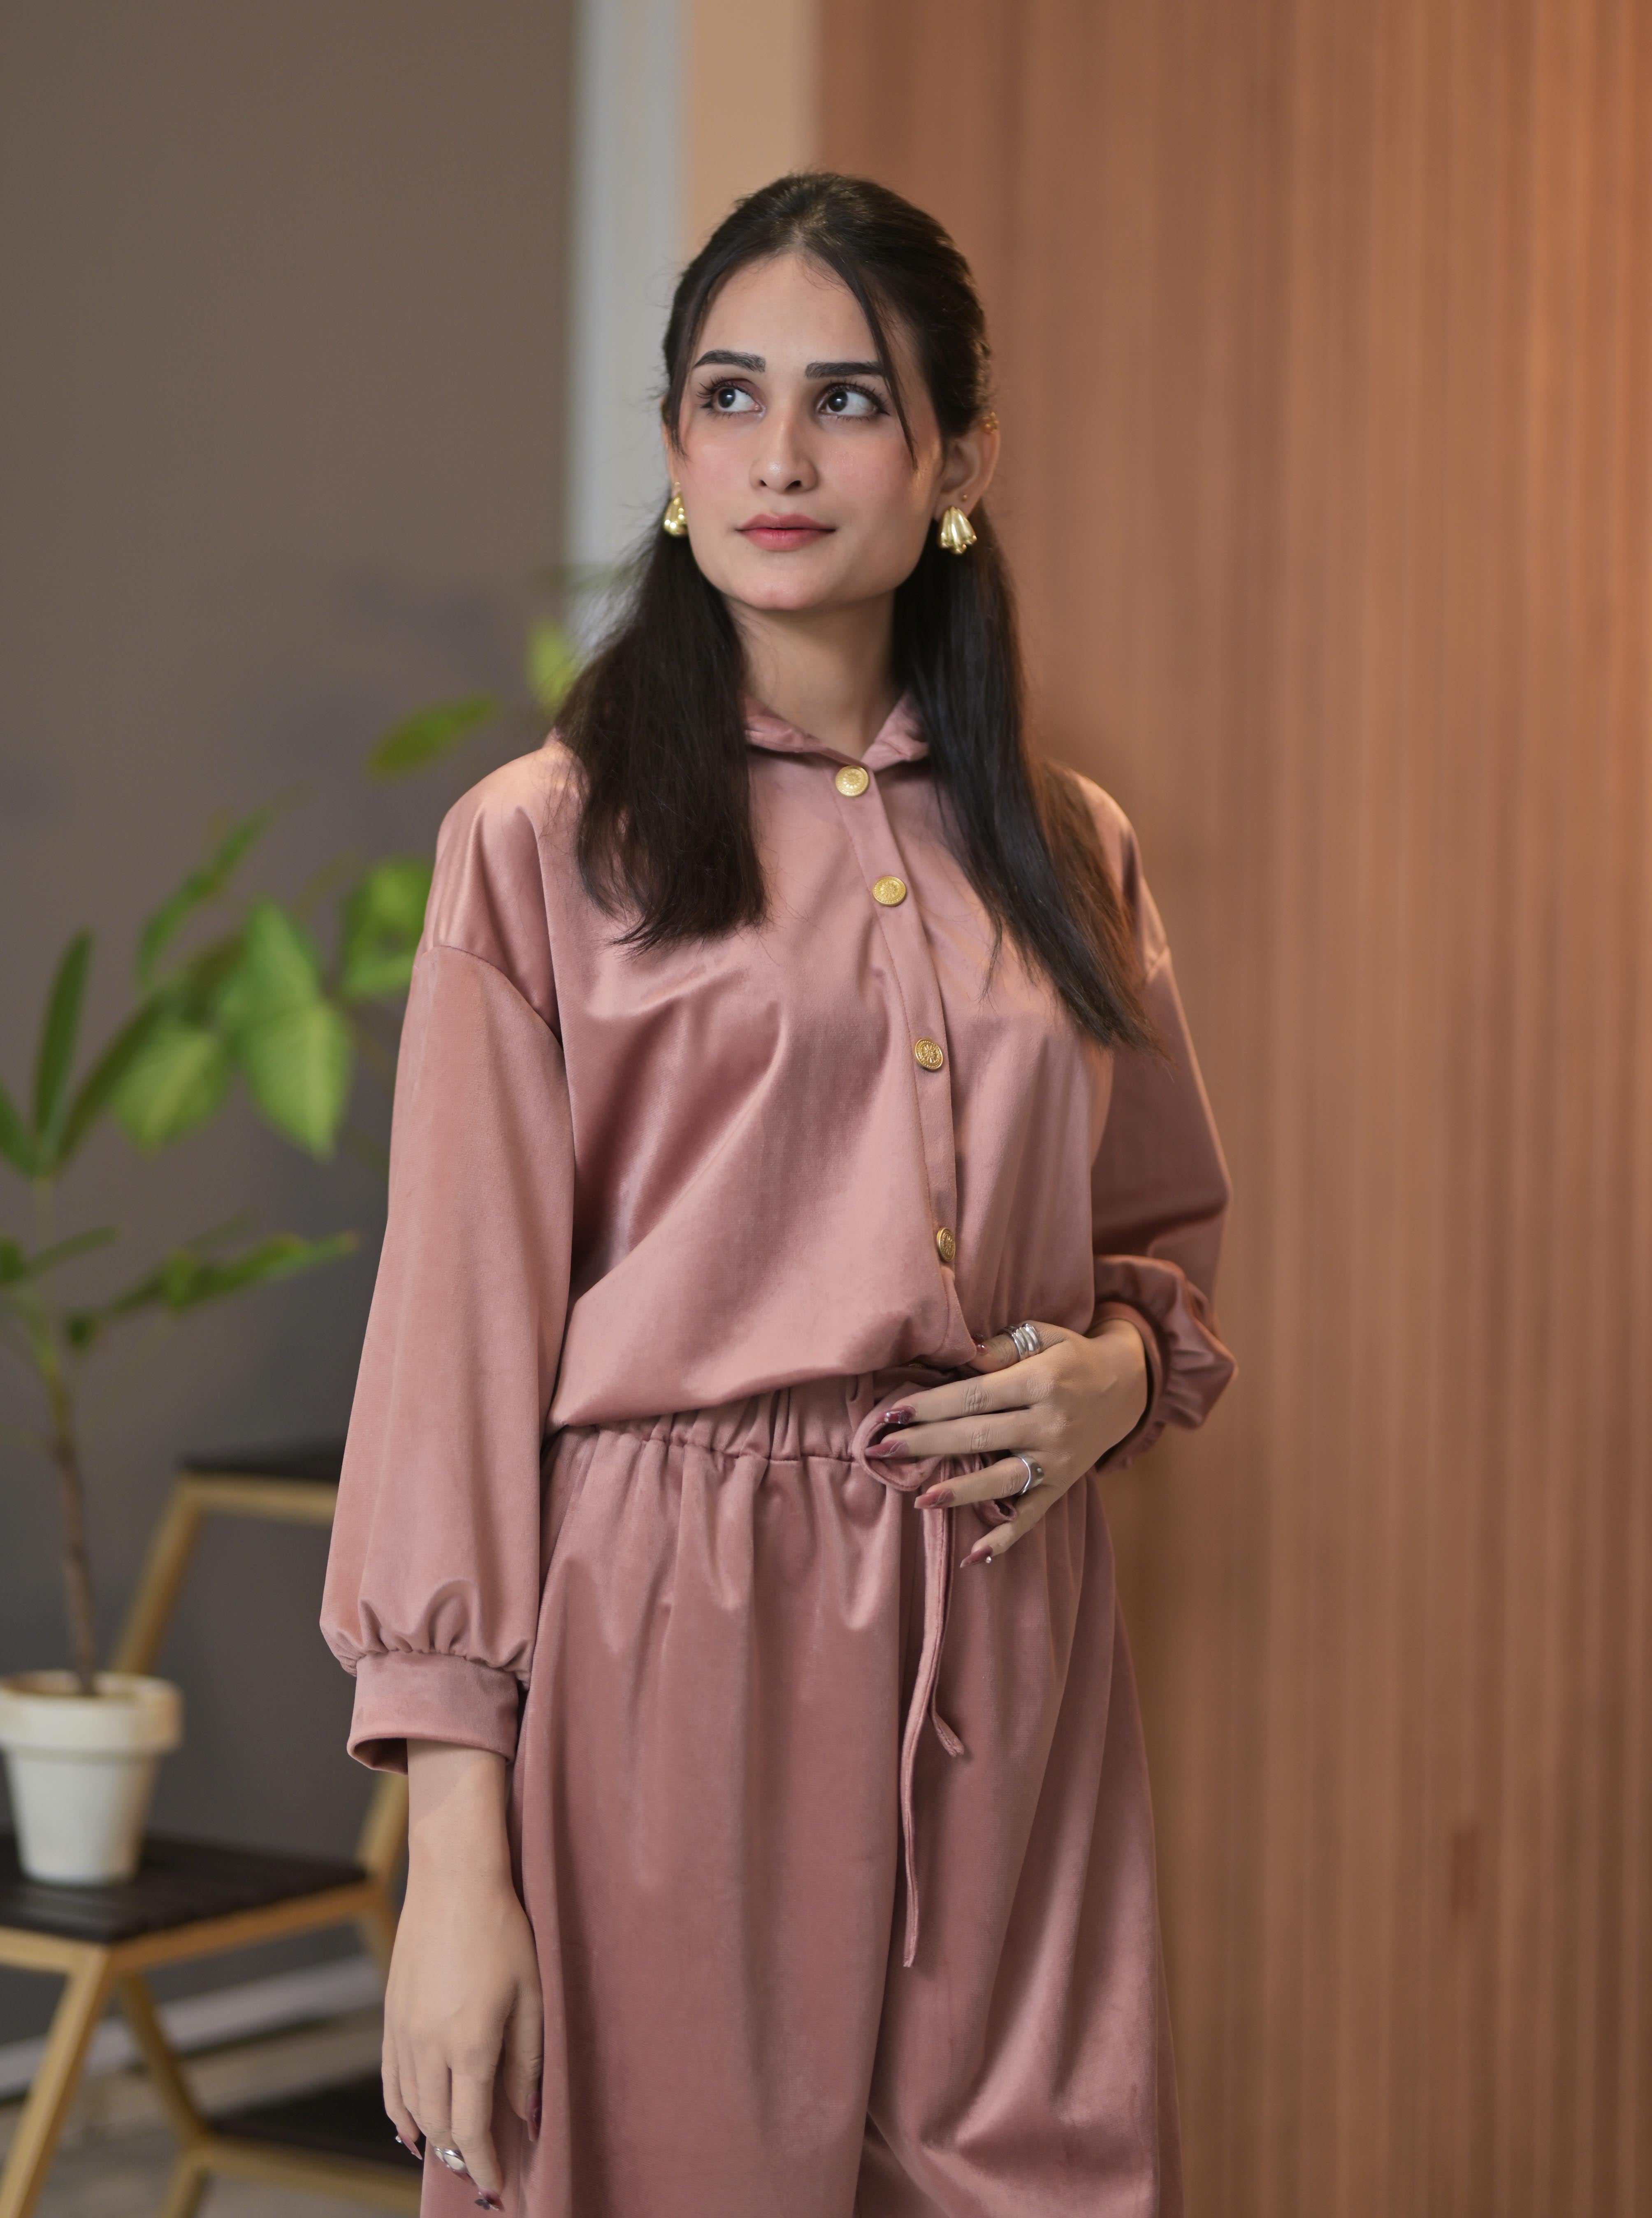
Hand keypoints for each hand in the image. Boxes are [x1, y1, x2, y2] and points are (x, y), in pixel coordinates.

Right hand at [383, 1742, 542, 2204]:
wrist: (453, 1880)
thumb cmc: (502, 1930)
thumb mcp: (531, 1994)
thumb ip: (527, 2060)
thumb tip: (524, 2115)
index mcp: (470, 2045)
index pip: (473, 2129)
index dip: (486, 2165)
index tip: (499, 2187)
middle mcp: (430, 2047)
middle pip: (440, 2125)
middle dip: (462, 2156)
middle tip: (483, 2170)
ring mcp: (404, 2033)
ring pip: (412, 2108)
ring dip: (433, 2137)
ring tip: (454, 2154)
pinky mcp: (391, 2017)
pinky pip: (391, 2081)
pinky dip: (400, 2112)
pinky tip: (411, 2128)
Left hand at [867, 1319, 1149, 1563]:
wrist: (1126, 1387)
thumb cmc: (1071, 1356)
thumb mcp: (1044, 1336)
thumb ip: (1004, 1348)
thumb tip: (965, 1355)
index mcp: (1041, 1381)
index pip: (975, 1396)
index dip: (933, 1406)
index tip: (893, 1413)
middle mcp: (1049, 1424)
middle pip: (979, 1436)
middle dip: (927, 1444)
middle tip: (881, 1452)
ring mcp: (1057, 1459)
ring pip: (1002, 1480)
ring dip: (961, 1492)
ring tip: (921, 1500)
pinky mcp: (1062, 1485)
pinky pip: (1032, 1515)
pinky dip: (1006, 1538)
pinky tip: (974, 1555)